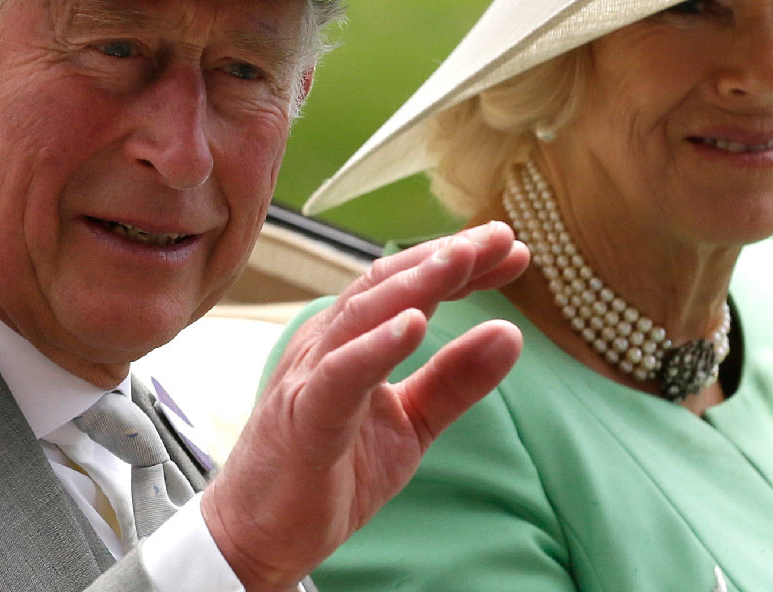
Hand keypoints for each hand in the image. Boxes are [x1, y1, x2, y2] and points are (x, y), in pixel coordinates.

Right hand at [201, 221, 527, 591]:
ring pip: (363, 314)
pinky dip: (377, 346)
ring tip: (463, 260)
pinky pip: (341, 374)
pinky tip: (417, 324)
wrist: (258, 536)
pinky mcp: (303, 417)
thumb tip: (511, 333)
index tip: (514, 251)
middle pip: (388, 283)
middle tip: (500, 237)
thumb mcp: (409, 424)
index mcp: (352, 341)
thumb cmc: (327, 472)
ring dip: (417, 282)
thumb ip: (455, 380)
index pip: (409, 286)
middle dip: (445, 256)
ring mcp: (310, 376)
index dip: (461, 264)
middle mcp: (328, 344)